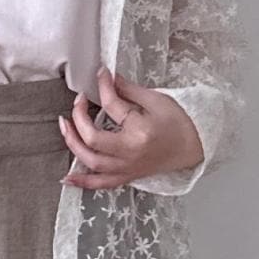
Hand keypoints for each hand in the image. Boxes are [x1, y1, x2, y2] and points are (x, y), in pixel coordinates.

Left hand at [58, 67, 203, 188]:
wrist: (194, 146)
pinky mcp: (127, 176)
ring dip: (72, 144)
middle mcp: (131, 153)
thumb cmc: (179, 123)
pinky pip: (101, 184)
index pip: (112, 105)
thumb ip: (128, 90)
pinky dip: (83, 182)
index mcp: (140, 131)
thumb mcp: (156, 100)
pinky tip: (67, 178)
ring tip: (65, 126)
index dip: (103, 86)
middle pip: (93, 139)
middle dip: (79, 117)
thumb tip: (108, 78)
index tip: (100, 74)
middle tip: (78, 101)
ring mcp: (127, 167)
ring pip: (91, 162)